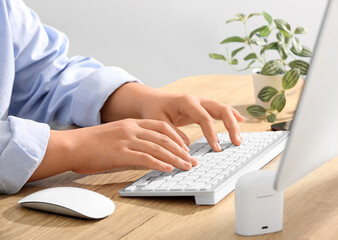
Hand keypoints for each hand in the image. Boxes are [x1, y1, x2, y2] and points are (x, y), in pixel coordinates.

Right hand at [29, 119, 196, 181]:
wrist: (71, 145)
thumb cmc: (91, 143)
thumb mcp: (115, 134)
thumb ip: (132, 139)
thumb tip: (147, 151)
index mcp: (131, 123)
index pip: (162, 127)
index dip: (177, 137)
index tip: (186, 147)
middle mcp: (131, 129)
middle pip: (164, 138)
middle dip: (181, 150)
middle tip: (192, 159)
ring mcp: (126, 140)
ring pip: (158, 148)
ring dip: (175, 158)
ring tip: (186, 166)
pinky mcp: (120, 153)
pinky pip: (145, 158)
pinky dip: (159, 164)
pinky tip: (168, 169)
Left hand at [101, 83, 244, 151]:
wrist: (152, 100)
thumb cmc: (153, 110)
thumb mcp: (158, 122)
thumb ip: (172, 133)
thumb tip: (187, 147)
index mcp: (186, 102)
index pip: (205, 118)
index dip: (212, 134)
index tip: (217, 148)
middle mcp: (197, 100)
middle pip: (221, 109)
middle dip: (231, 126)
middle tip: (236, 143)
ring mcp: (202, 102)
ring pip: (224, 109)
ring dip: (233, 123)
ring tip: (239, 139)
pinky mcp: (204, 107)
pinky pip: (220, 110)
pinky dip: (231, 116)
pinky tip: (241, 121)